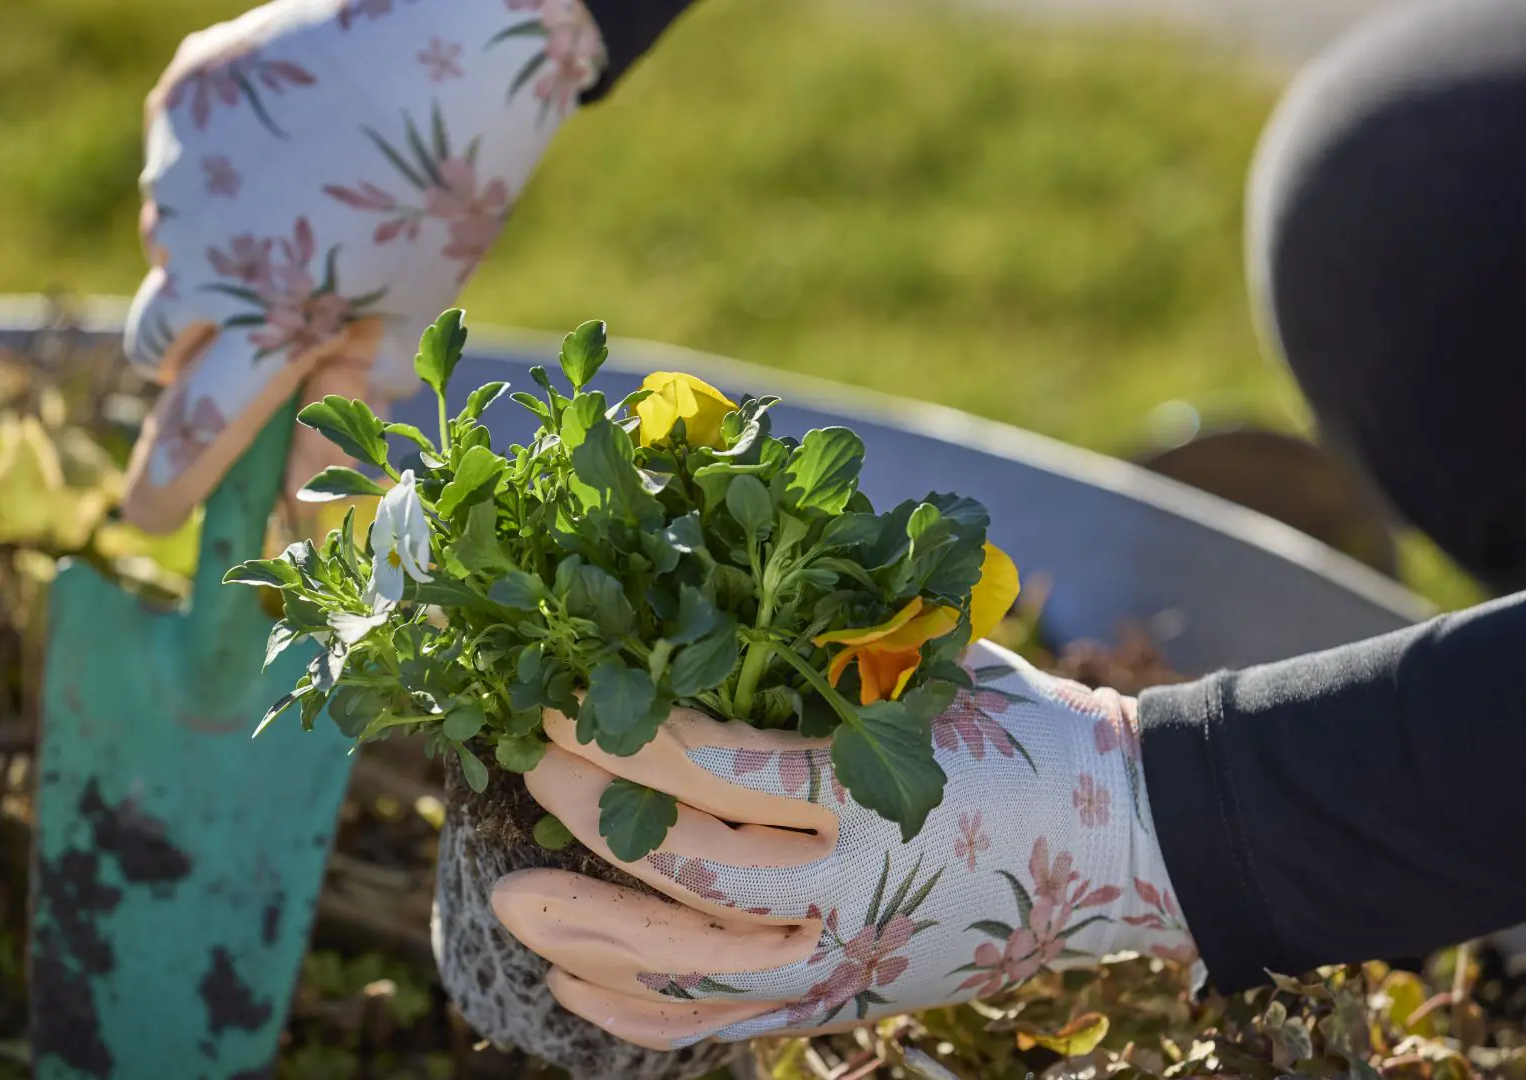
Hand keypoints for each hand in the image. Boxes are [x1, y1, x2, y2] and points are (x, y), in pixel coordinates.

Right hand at [121, 0, 605, 532]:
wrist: (451, 45)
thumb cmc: (443, 198)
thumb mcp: (409, 317)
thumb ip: (345, 410)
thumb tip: (299, 511)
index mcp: (271, 321)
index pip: (194, 430)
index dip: (168, 485)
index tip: (151, 520)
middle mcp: (203, 255)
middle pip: (152, 351)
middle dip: (191, 359)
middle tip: (257, 329)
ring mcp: (178, 176)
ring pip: (164, 257)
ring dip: (209, 264)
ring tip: (299, 215)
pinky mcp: (175, 107)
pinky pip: (172, 174)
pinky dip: (215, 183)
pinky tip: (285, 153)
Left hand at [492, 640, 1198, 1049]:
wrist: (1125, 840)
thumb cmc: (1025, 730)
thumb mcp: (940, 664)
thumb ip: (835, 636)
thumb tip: (710, 579)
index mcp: (876, 791)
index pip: (715, 768)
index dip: (622, 736)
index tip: (554, 700)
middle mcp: (855, 891)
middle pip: (690, 874)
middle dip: (593, 823)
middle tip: (526, 776)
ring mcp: (850, 960)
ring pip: (698, 972)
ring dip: (596, 941)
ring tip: (511, 909)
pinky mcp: (849, 999)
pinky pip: (730, 1025)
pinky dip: (650, 1018)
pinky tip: (577, 994)